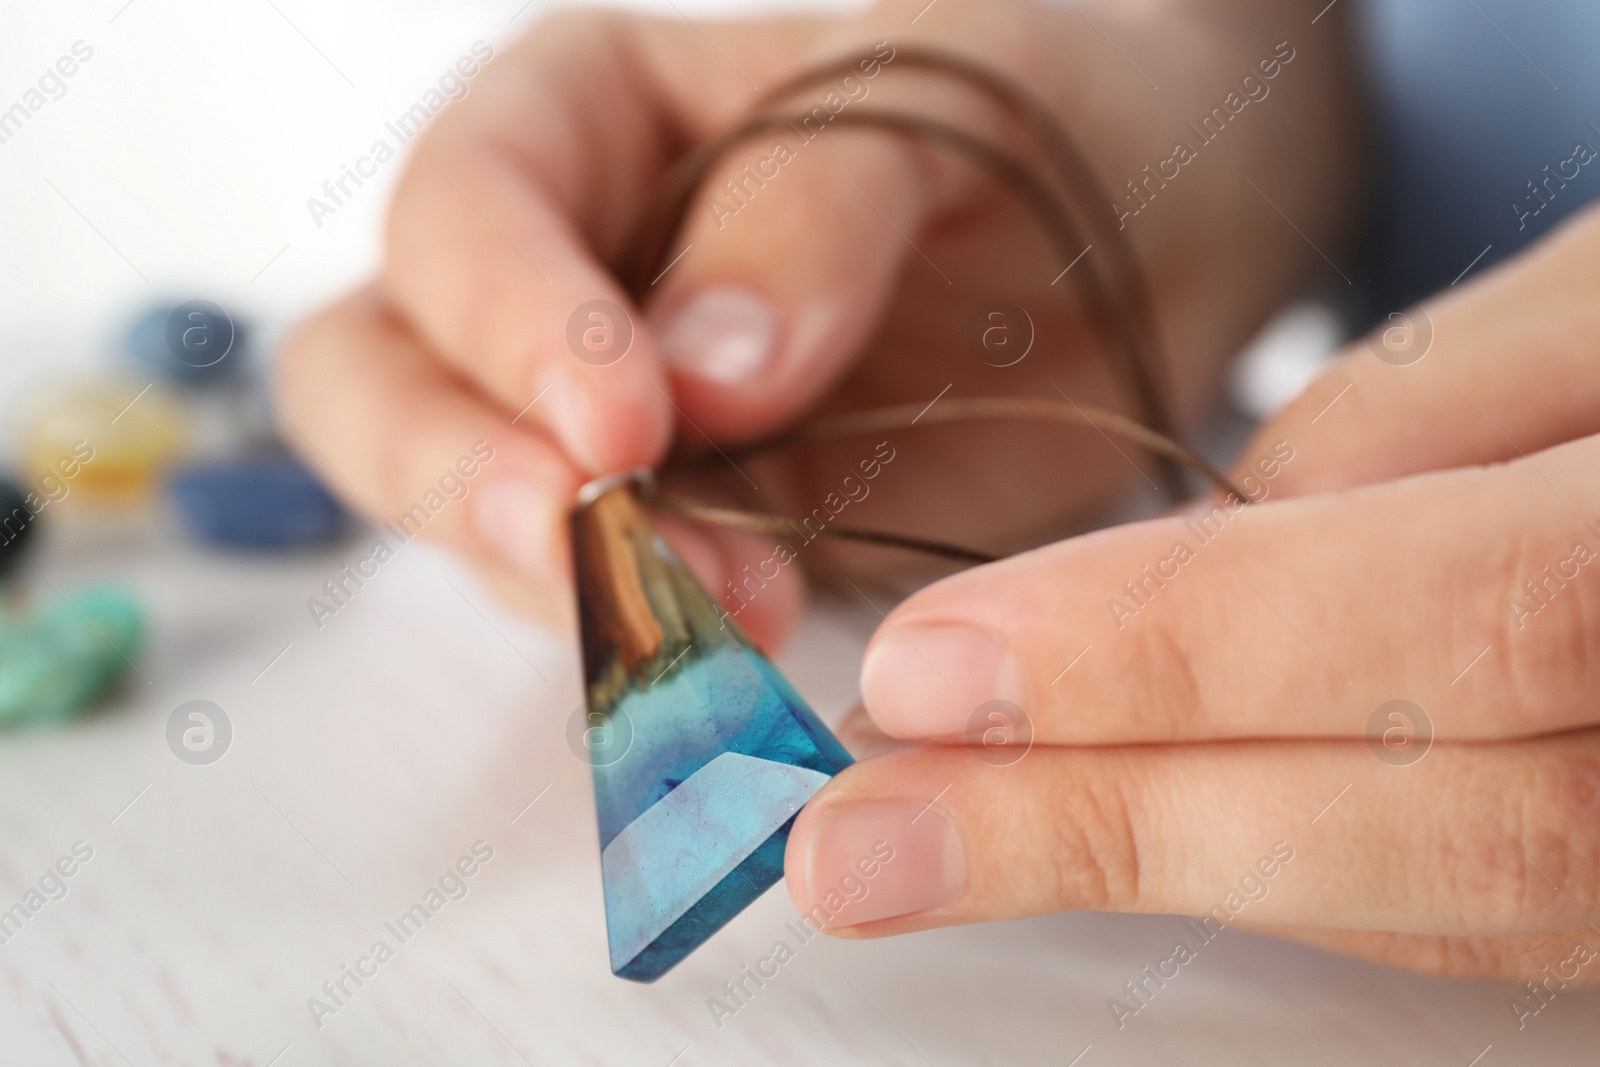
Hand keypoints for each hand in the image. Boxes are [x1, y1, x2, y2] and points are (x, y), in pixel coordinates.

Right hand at [277, 0, 1359, 641]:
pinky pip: (615, 600)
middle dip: (462, 472)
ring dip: (567, 582)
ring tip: (722, 610)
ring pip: (475, 512)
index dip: (511, 321)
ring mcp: (609, 422)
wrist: (1142, 247)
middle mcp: (559, 272)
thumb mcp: (949, 87)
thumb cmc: (1034, 113)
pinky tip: (748, 649)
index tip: (628, 423)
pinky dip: (658, 640)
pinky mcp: (690, 532)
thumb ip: (814, 203)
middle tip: (578, 542)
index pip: (462, 210)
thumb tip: (700, 371)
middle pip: (384, 379)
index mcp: (583, 115)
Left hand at [787, 202, 1599, 998]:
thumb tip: (1187, 565)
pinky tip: (1118, 834)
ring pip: (1454, 903)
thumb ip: (1407, 427)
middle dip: (1112, 825)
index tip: (929, 673)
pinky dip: (1276, 874)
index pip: (1454, 623)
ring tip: (940, 854)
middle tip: (865, 840)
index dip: (1171, 656)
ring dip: (1164, 873)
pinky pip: (1478, 913)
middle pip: (1440, 824)